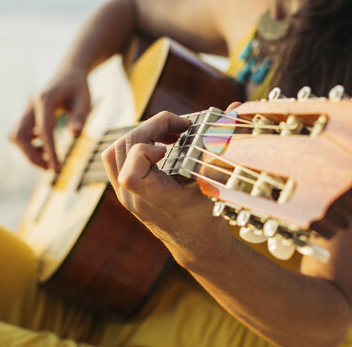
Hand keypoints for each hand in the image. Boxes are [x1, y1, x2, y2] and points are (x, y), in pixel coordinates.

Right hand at [9, 70, 90, 171]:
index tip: (56, 168)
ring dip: (28, 151)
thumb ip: (79, 117)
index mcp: (45, 99)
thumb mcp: (84, 101)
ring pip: (15, 135)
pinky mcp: (26, 114)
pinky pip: (19, 133)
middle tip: (49, 168)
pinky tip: (44, 148)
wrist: (68, 73)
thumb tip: (75, 134)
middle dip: (31, 155)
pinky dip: (29, 145)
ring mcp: (26, 109)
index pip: (44, 130)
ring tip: (48, 159)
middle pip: (19, 135)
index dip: (49, 151)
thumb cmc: (78, 88)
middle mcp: (31, 104)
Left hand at [100, 111, 231, 261]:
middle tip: (180, 126)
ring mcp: (124, 194)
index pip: (131, 170)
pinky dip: (133, 145)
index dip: (147, 149)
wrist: (195, 245)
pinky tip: (158, 145)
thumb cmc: (208, 217)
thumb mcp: (217, 184)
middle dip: (152, 128)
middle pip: (123, 148)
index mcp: (153, 199)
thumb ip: (222, 145)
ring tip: (169, 134)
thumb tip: (237, 105)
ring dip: (142, 134)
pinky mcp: (124, 190)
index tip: (173, 146)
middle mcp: (132, 197)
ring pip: (114, 151)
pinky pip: (115, 159)